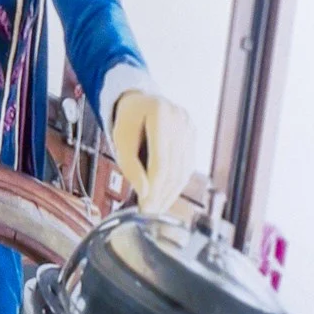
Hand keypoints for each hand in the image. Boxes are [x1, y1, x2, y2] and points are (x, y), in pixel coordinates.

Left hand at [110, 90, 194, 214]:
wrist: (141, 101)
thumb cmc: (128, 119)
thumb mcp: (120, 138)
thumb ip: (129, 165)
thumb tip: (144, 193)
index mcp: (160, 114)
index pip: (161, 160)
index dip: (154, 187)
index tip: (144, 206)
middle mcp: (180, 118)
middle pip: (174, 167)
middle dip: (161, 194)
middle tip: (149, 212)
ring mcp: (190, 127)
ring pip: (184, 169)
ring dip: (170, 193)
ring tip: (156, 208)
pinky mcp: (193, 136)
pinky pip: (187, 165)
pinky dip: (176, 183)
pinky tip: (165, 195)